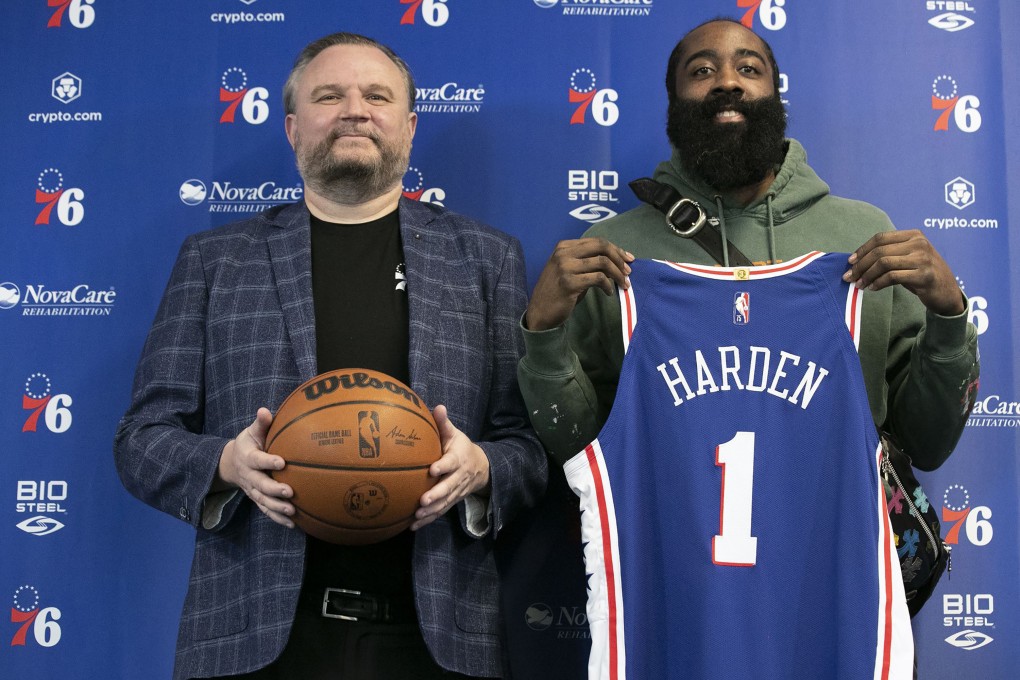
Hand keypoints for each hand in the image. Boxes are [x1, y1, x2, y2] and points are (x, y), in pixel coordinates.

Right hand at [216, 407, 295, 527]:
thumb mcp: (252, 431)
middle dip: (274, 490)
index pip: (258, 460)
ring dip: (277, 508)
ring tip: (292, 511)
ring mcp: (252, 490)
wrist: (233, 463)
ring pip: (263, 501)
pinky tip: (293, 524)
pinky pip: (267, 510)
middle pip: (260, 485)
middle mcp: (249, 476)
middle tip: (290, 492)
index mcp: (248, 457)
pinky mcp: (257, 499)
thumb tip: (265, 410)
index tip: (282, 462)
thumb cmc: (250, 443)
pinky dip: (278, 518)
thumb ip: (261, 423)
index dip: (268, 461)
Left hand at [411, 405, 489, 530]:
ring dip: (432, 511)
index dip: (443, 466)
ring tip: (417, 516)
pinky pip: (441, 511)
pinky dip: (429, 520)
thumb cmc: (461, 448)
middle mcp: (459, 477)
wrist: (481, 468)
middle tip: (423, 500)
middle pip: (448, 487)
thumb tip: (437, 407)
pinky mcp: (452, 501)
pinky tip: (414, 526)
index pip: (451, 463)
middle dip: (437, 495)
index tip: (432, 469)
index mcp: (458, 458)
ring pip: (445, 502)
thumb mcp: (455, 434)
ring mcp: (456, 491)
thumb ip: (444, 423)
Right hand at [525, 238, 634, 330]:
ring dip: (617, 274)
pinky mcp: (569, 282)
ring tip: (623, 284)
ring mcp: (565, 267)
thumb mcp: (569, 270)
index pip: (596, 241)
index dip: (615, 249)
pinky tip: (609, 292)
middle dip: (619, 258)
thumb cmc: (557, 292)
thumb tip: (615, 261)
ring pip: (602, 262)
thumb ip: (587, 262)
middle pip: (601, 246)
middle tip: (628, 271)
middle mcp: (563, 253)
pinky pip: (598, 279)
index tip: (627, 259)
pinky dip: (608, 285)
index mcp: (564, 247)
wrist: (540, 312)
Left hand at [844, 230, 964, 315]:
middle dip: (860, 265)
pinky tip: (872, 288)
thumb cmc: (921, 274)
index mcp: (914, 235)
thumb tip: (856, 261)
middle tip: (849, 277)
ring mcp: (923, 259)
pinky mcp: (924, 275)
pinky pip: (893, 277)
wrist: (947, 292)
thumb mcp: (907, 258)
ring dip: (867, 275)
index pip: (880, 238)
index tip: (850, 262)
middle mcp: (919, 244)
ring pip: (884, 263)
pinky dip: (878, 283)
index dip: (862, 250)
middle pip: (880, 251)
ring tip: (859, 284)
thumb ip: (889, 254)